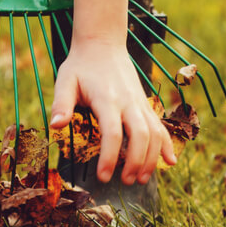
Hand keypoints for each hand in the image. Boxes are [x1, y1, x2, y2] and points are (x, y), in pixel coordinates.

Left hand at [49, 39, 177, 184]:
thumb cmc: (81, 66)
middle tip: (126, 182)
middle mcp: (128, 101)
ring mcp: (139, 102)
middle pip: (140, 136)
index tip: (103, 177)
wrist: (103, 44)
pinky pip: (160, 125)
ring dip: (151, 158)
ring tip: (141, 179)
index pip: (113, 132)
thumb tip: (55, 126)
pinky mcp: (145, 104)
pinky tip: (170, 162)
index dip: (109, 157)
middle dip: (135, 162)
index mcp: (107, 99)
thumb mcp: (65, 80)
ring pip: (154, 133)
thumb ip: (61, 104)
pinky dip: (166, 144)